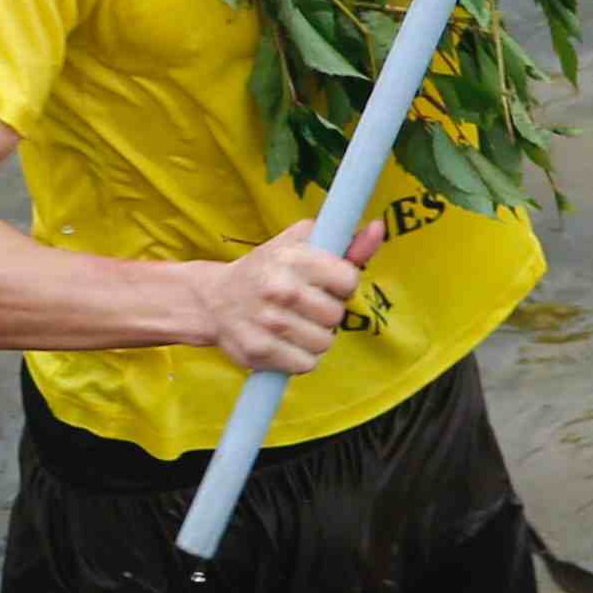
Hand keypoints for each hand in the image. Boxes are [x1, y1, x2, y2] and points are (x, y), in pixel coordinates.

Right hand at [184, 218, 382, 372]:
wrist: (213, 300)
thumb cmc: (265, 270)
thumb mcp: (299, 246)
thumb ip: (344, 242)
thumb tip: (379, 228)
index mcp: (291, 258)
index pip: (348, 280)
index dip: (342, 285)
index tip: (326, 284)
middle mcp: (280, 289)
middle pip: (336, 316)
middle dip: (326, 313)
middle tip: (305, 307)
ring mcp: (268, 323)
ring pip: (324, 343)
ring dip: (314, 338)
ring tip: (294, 325)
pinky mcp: (260, 352)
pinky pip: (306, 364)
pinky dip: (300, 358)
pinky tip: (285, 343)